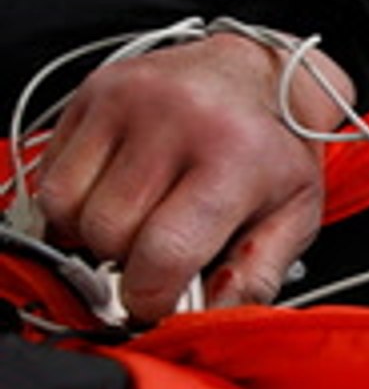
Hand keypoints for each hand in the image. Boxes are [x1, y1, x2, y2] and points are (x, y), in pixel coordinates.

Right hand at [34, 32, 348, 321]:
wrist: (263, 74)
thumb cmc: (277, 151)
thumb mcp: (296, 215)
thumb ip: (258, 274)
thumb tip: (210, 314)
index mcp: (235, 158)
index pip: (166, 250)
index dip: (151, 296)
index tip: (156, 305)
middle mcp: (177, 121)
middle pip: (110, 233)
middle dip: (126, 264)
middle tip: (153, 259)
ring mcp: (127, 101)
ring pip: (69, 207)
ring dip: (92, 235)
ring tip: (134, 225)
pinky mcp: (93, 92)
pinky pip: (51, 174)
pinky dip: (73, 202)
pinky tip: (112, 197)